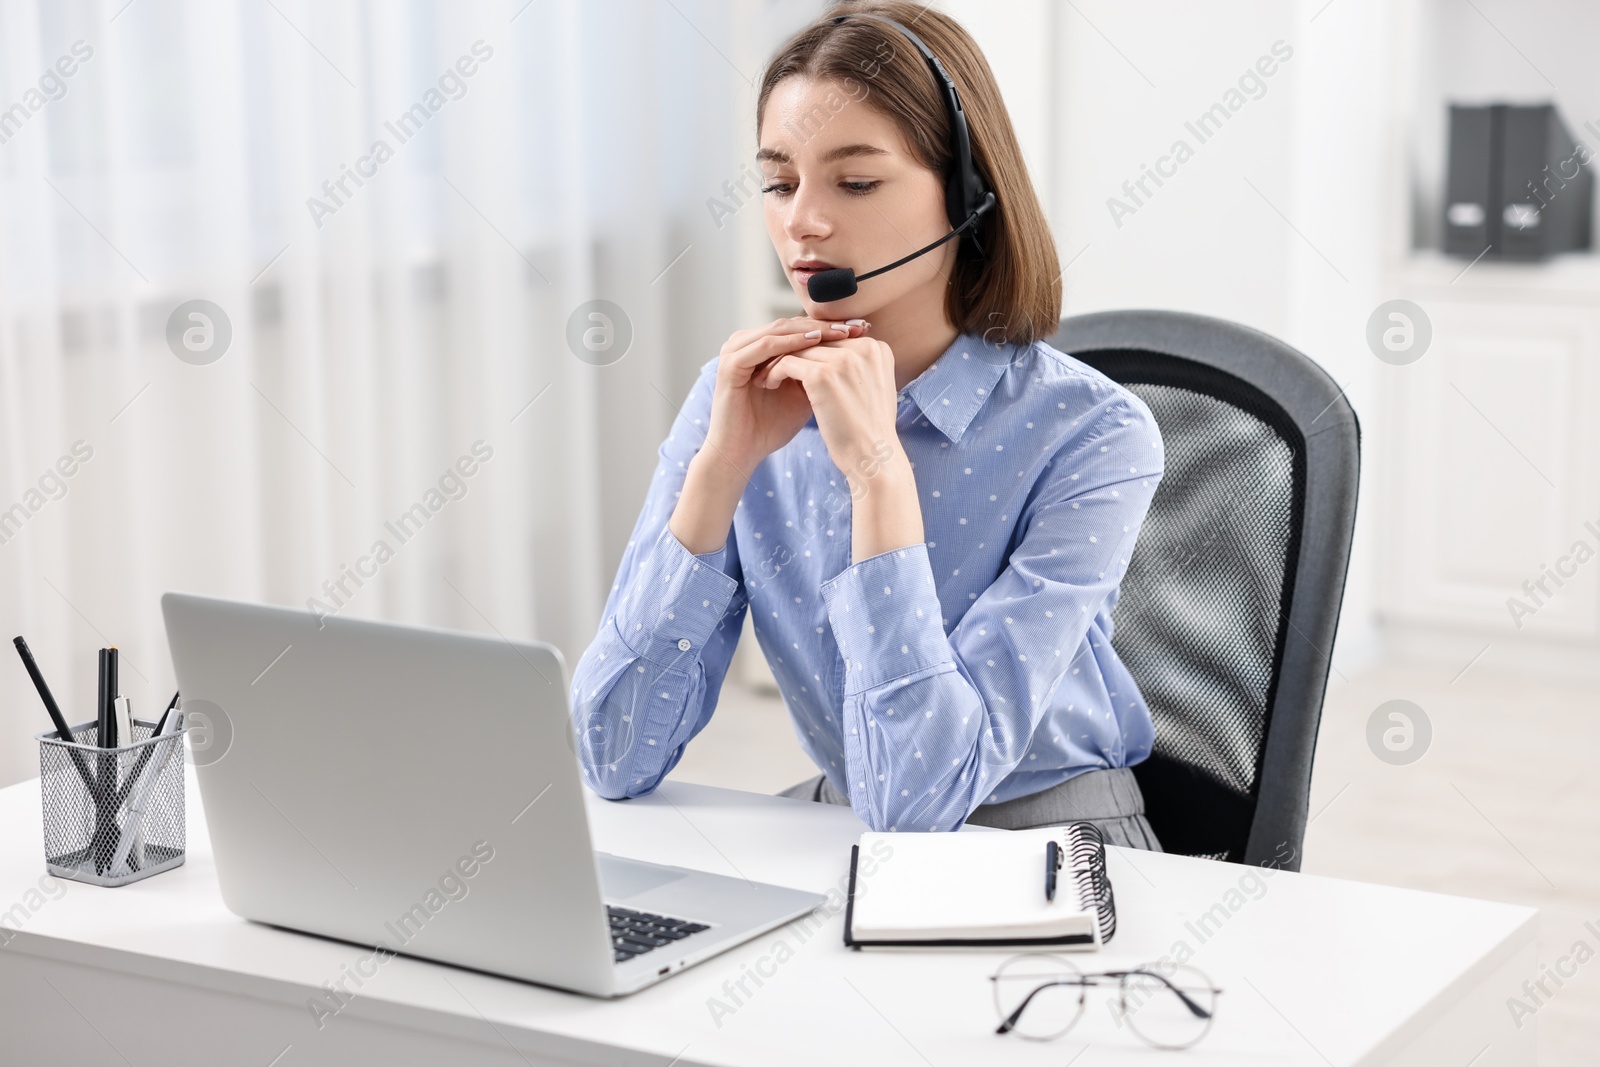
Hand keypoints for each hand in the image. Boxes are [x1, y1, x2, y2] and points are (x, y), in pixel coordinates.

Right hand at [703, 316, 869, 474]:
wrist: (744, 451)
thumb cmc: (773, 426)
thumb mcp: (805, 394)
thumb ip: (821, 371)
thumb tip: (858, 355)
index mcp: (762, 347)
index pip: (800, 328)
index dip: (831, 327)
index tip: (862, 328)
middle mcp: (746, 343)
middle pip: (791, 324)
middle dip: (825, 325)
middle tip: (855, 325)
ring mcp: (735, 351)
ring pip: (779, 330)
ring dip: (811, 330)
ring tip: (839, 332)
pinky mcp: (730, 364)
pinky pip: (764, 346)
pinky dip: (790, 343)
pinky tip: (814, 342)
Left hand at [761, 335, 902, 482]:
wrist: (873, 459)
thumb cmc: (869, 430)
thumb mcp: (870, 388)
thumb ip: (855, 367)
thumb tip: (829, 355)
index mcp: (876, 348)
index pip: (833, 340)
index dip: (811, 352)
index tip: (795, 364)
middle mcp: (863, 347)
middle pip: (816, 341)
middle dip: (793, 353)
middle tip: (771, 366)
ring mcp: (844, 359)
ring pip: (798, 350)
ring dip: (779, 362)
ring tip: (766, 377)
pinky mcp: (823, 375)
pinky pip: (787, 363)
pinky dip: (774, 373)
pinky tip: (768, 385)